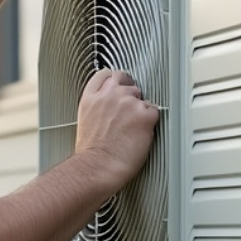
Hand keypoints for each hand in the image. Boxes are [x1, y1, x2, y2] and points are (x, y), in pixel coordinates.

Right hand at [74, 69, 158, 187]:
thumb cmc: (91, 152)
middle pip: (127, 82)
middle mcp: (110, 95)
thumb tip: (109, 108)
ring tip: (133, 128)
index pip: (106, 74)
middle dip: (130, 95)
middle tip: (129, 112)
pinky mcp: (144, 115)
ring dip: (140, 109)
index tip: (119, 86)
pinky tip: (140, 134)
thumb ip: (98, 106)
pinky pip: (154, 112)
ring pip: (142, 98)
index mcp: (92, 97)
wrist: (97, 166)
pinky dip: (150, 122)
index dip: (115, 80)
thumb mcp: (85, 120)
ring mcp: (128, 103)